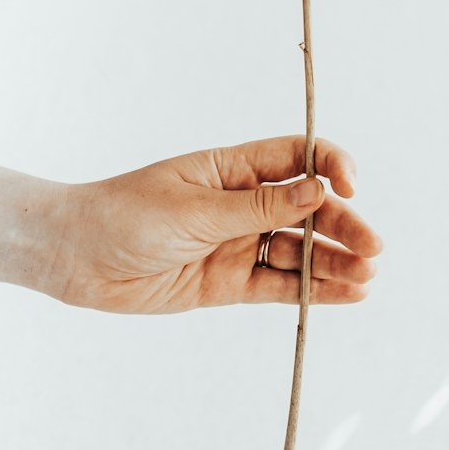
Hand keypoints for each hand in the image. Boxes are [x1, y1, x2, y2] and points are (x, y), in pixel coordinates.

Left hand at [0, 135, 382, 314]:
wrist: (76, 257)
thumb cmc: (126, 214)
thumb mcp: (195, 209)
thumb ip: (258, 207)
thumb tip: (316, 190)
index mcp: (230, 166)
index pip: (294, 156)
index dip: (329, 164)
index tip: (349, 183)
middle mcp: (240, 202)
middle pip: (305, 207)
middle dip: (342, 222)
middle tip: (372, 245)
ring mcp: (235, 242)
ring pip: (297, 248)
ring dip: (334, 259)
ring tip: (368, 273)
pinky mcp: (227, 282)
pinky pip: (278, 284)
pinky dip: (312, 289)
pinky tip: (345, 292)